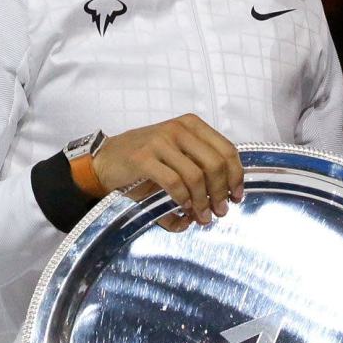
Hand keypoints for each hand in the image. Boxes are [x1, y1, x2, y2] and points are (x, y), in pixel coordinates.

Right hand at [93, 114, 243, 226]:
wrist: (106, 161)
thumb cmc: (145, 162)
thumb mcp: (177, 161)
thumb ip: (200, 176)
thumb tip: (218, 206)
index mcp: (192, 125)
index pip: (227, 150)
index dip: (236, 176)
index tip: (236, 196)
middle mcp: (179, 129)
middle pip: (215, 164)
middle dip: (221, 192)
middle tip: (220, 211)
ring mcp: (160, 141)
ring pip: (196, 175)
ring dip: (203, 201)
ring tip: (203, 216)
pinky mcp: (143, 158)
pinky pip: (173, 182)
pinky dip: (183, 199)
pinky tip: (184, 208)